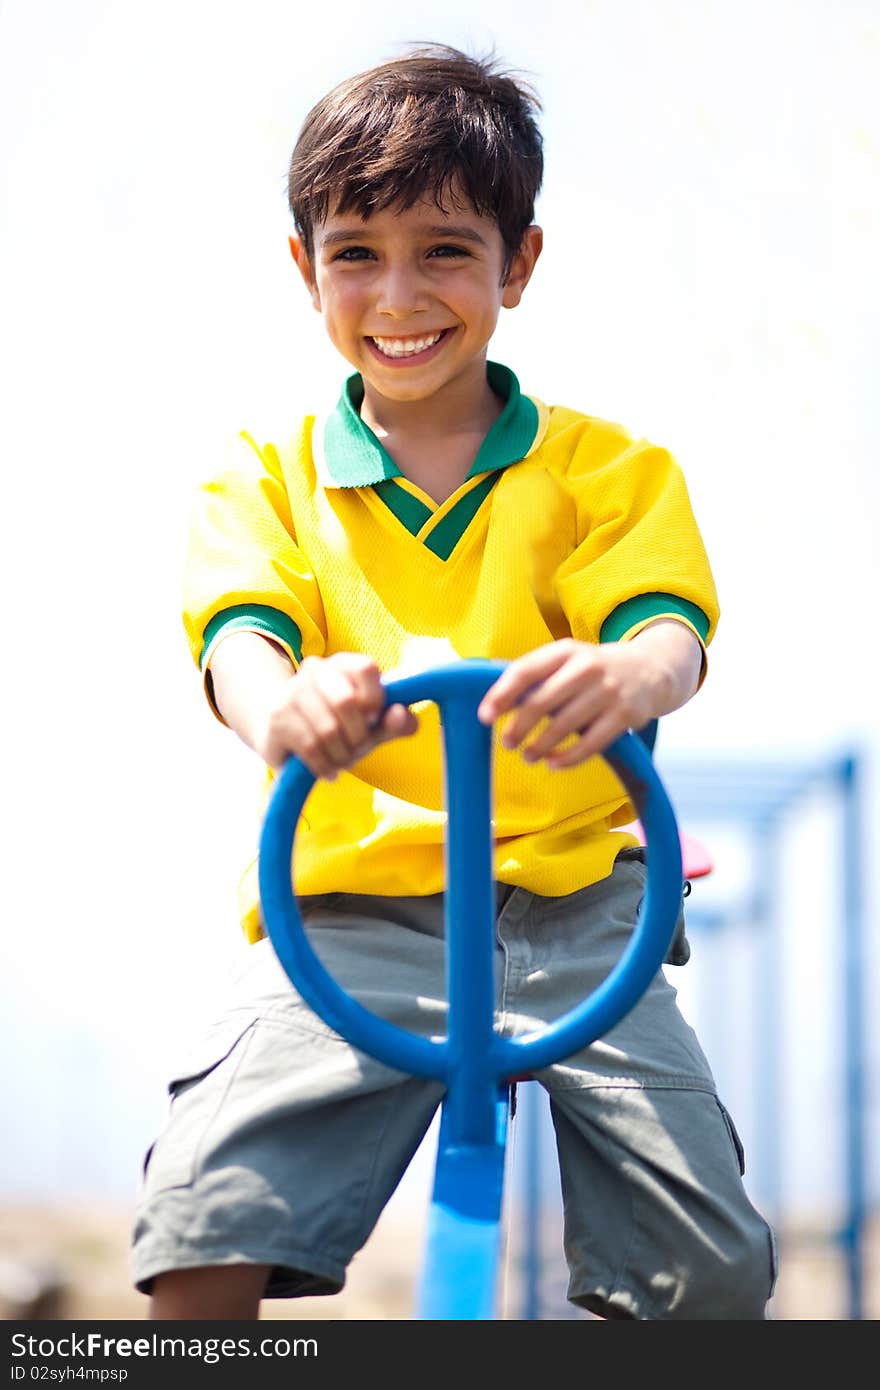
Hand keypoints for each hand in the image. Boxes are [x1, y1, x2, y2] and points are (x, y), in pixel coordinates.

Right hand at [256, 652, 417, 777]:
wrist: (285, 738)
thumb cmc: (338, 729)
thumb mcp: (372, 727)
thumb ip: (395, 722)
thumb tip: (400, 713)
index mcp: (343, 664)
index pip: (365, 667)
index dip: (375, 698)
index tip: (374, 720)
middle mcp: (315, 670)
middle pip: (346, 701)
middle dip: (358, 735)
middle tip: (357, 747)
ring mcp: (292, 692)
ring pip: (328, 730)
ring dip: (341, 755)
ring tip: (341, 761)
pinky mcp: (278, 719)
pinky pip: (310, 747)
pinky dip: (325, 765)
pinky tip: (328, 770)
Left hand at [477, 638, 664, 769]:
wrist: (649, 670)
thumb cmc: (593, 671)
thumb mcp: (567, 661)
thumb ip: (536, 678)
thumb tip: (495, 705)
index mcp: (565, 651)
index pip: (526, 671)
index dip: (501, 695)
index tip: (485, 717)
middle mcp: (587, 667)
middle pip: (542, 701)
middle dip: (518, 727)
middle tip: (507, 743)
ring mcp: (609, 691)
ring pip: (564, 726)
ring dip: (540, 746)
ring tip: (528, 756)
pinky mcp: (626, 715)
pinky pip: (591, 744)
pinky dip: (567, 758)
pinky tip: (553, 764)